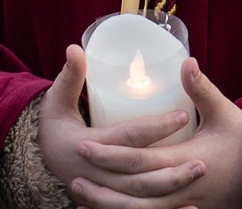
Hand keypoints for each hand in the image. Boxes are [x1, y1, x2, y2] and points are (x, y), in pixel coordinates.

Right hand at [34, 47, 197, 205]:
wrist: (40, 159)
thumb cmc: (52, 126)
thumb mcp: (56, 100)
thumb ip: (70, 76)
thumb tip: (75, 48)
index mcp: (87, 146)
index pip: (127, 138)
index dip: (156, 127)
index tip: (184, 115)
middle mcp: (97, 175)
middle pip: (138, 177)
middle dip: (171, 171)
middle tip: (201, 161)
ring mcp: (103, 192)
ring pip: (140, 200)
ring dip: (170, 192)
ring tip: (196, 180)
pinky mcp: (110, 202)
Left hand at [69, 57, 241, 208]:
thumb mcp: (227, 114)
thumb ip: (203, 90)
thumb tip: (186, 60)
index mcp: (186, 162)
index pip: (140, 162)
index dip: (110, 154)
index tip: (84, 143)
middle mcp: (181, 191)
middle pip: (132, 195)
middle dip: (101, 186)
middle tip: (73, 173)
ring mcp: (181, 207)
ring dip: (107, 207)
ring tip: (80, 195)